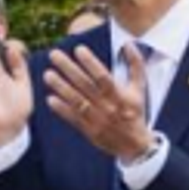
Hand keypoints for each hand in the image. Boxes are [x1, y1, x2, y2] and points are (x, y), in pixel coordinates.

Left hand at [44, 43, 153, 160]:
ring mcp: (98, 120)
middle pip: (86, 86)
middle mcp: (109, 107)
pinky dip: (62, 110)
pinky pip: (74, 119)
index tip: (78, 49)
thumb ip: (136, 65)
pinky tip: (50, 99)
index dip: (91, 63)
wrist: (135, 145)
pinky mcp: (90, 131)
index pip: (104, 77)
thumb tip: (128, 44)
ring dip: (61, 87)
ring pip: (77, 101)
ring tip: (48, 74)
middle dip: (69, 69)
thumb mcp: (140, 89)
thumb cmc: (136, 112)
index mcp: (121, 96)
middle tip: (54, 55)